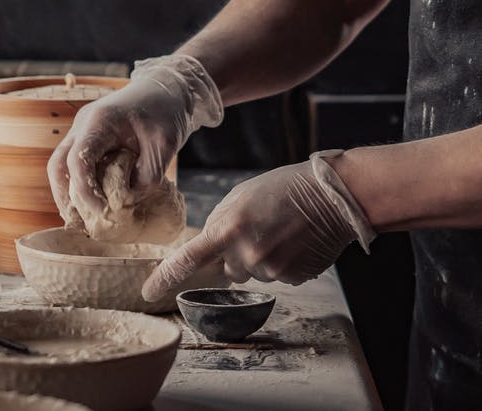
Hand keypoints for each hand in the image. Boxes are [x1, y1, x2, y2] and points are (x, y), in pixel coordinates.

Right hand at [47, 54, 222, 230]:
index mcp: (100, 121)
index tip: (101, 212)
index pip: (78, 160)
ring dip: (68, 192)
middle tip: (79, 223)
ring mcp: (82, 130)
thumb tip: (127, 202)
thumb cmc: (166, 111)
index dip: (85, 190)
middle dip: (64, 196)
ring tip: (82, 219)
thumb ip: (148, 175)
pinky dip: (77, 184)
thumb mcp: (165, 144)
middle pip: (57, 165)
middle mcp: (83, 124)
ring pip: (60, 165)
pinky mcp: (89, 137)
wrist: (167, 87)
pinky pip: (73, 163)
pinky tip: (90, 203)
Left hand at [142, 150, 376, 300]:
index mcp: (227, 228)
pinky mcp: (292, 279)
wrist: (333, 197)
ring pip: (253, 273)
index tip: (148, 292)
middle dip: (238, 253)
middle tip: (261, 228)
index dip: (164, 278)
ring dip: (262, 257)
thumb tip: (207, 249)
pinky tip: (296, 242)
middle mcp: (246, 254)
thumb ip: (218, 222)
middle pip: (228, 269)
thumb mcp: (240, 196)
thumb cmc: (285, 189)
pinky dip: (283, 262)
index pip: (186, 260)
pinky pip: (277, 277)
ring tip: (283, 231)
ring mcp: (271, 270)